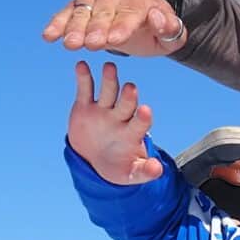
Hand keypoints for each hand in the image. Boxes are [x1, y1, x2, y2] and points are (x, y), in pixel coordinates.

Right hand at [42, 0, 186, 54]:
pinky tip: (48, 36)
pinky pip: (67, 11)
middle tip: (90, 44)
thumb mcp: (171, 33)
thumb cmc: (155, 28)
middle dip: (96, 29)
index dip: (122, 27)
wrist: (138, 10)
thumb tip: (159, 19)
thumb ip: (171, 29)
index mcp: (141, 1)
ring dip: (75, 28)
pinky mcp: (80, 2)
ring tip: (69, 44)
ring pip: (84, 11)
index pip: (131, 14)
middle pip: (105, 12)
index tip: (114, 41)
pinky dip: (58, 22)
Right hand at [66, 61, 162, 185]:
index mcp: (132, 133)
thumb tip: (158, 170)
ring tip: (109, 67)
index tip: (145, 111)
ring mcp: (103, 109)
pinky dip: (83, 77)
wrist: (93, 159)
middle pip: (126, 103)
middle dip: (128, 96)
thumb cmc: (117, 166)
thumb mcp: (130, 174)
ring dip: (109, 79)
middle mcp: (120, 117)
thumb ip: (144, 171)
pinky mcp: (85, 105)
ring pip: (108, 91)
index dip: (142, 118)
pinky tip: (82, 66)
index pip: (140, 123)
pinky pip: (85, 89)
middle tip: (130, 88)